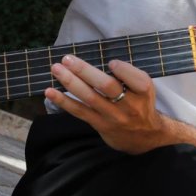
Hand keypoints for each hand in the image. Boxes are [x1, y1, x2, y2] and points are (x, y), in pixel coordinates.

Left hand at [44, 55, 170, 154]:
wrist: (145, 137)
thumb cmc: (141, 104)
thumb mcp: (144, 88)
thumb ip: (129, 75)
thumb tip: (101, 59)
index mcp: (143, 92)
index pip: (137, 80)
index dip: (123, 70)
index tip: (111, 62)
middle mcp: (129, 105)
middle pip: (107, 86)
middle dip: (85, 71)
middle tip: (68, 59)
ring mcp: (113, 116)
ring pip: (90, 98)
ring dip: (71, 82)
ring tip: (56, 69)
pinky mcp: (99, 124)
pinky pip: (79, 111)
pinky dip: (63, 101)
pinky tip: (50, 92)